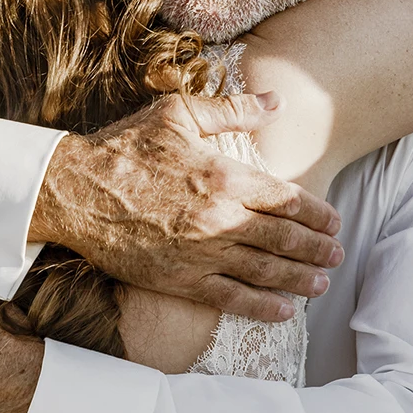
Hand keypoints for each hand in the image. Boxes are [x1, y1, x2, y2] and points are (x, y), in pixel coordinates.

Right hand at [29, 92, 342, 322]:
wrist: (74, 190)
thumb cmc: (125, 147)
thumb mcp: (178, 113)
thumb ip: (233, 110)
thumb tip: (277, 102)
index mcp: (225, 176)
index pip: (288, 200)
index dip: (317, 214)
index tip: (335, 222)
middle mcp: (220, 218)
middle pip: (285, 239)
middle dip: (318, 250)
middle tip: (338, 255)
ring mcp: (201, 252)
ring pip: (265, 272)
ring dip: (299, 280)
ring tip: (321, 285)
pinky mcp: (179, 279)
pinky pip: (230, 298)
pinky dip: (261, 307)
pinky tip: (283, 311)